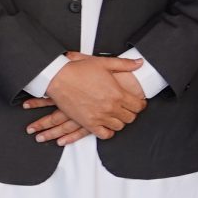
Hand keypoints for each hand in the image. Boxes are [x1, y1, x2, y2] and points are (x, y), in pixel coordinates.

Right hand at [22, 53, 146, 143]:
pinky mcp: (88, 123)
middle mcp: (110, 107)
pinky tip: (106, 124)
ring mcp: (99, 117)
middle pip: (131, 117)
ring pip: (119, 127)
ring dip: (119, 121)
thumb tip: (139, 63)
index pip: (138, 106)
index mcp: (117, 93)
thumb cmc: (78, 69)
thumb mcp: (103, 63)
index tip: (136, 102)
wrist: (57, 77)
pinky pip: (104, 134)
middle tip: (125, 108)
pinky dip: (107, 131)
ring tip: (115, 115)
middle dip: (130, 112)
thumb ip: (124, 64)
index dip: (140, 104)